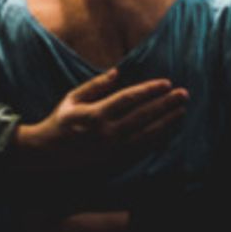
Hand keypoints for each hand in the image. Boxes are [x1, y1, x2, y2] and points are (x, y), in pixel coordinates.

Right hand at [16, 69, 187, 169]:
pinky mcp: (114, 159)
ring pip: (146, 133)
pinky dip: (157, 138)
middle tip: (184, 94)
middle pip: (142, 116)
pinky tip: (169, 129)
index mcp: (95, 114)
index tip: (166, 83)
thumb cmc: (60, 121)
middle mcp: (106, 133)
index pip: (128, 99)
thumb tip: (118, 72)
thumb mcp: (73, 98)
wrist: (46, 153)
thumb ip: (96, 85)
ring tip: (182, 110)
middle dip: (165, 104)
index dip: (149, 90)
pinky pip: (140, 148)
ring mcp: (111, 148)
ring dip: (166, 121)